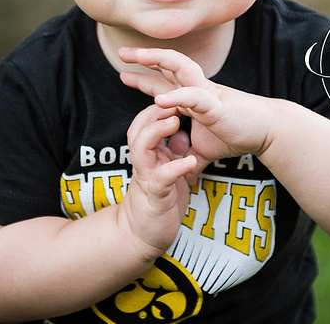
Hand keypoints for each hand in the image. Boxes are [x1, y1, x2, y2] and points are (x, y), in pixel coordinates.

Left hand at [118, 47, 275, 171]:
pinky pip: (194, 97)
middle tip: (122, 52)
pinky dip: (176, 97)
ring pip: (181, 68)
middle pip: (168, 64)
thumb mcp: (204, 148)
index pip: (163, 82)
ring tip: (141, 56)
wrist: (266, 132)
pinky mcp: (216, 105)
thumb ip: (190, 153)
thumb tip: (182, 168)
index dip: (143, 77)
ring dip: (160, 60)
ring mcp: (207, 93)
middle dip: (145, 56)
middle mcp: (197, 89)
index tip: (123, 72)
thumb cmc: (238, 134)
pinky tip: (159, 100)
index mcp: (193, 97)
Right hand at [120, 103, 198, 255]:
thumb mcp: (170, 169)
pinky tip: (191, 161)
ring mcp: (147, 177)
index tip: (176, 93)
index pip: (146, 121)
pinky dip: (176, 168)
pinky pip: (162, 179)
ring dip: (157, 131)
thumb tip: (184, 130)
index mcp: (150, 154)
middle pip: (138, 127)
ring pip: (141, 147)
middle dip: (153, 111)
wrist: (145, 235)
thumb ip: (175, 150)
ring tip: (175, 121)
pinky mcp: (156, 196)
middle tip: (172, 99)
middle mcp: (145, 162)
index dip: (159, 106)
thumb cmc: (161, 200)